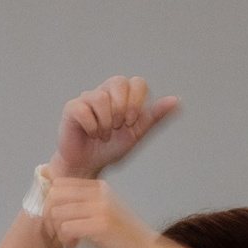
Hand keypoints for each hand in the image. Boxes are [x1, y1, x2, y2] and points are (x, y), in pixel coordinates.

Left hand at [38, 176, 158, 247]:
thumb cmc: (121, 235)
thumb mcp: (101, 211)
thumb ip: (81, 203)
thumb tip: (50, 202)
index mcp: (98, 187)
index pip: (59, 184)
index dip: (50, 202)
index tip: (55, 219)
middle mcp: (99, 193)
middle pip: (54, 196)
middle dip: (49, 216)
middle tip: (56, 232)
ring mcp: (100, 208)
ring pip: (57, 213)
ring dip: (58, 231)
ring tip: (70, 241)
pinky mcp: (100, 225)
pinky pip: (66, 228)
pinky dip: (66, 240)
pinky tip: (75, 246)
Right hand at [47, 76, 177, 179]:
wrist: (88, 166)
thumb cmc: (111, 148)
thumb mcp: (137, 133)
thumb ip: (154, 116)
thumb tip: (176, 100)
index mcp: (123, 96)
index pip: (137, 82)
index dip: (137, 101)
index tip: (132, 122)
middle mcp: (104, 93)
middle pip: (118, 81)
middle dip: (121, 107)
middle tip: (118, 126)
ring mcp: (86, 99)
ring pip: (100, 97)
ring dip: (105, 122)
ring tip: (103, 134)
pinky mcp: (71, 108)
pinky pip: (84, 110)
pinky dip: (91, 127)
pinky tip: (91, 134)